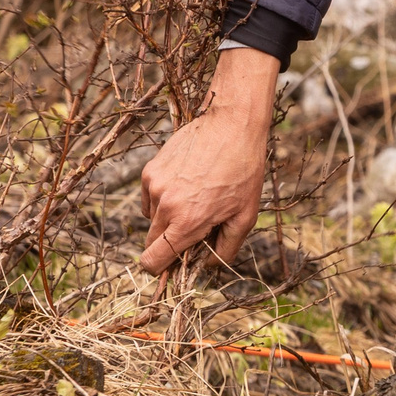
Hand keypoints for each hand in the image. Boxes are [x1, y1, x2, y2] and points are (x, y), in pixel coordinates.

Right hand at [140, 48, 279, 272]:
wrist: (232, 126)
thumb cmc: (244, 171)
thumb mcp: (246, 215)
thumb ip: (225, 248)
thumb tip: (207, 267)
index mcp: (188, 222)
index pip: (153, 261)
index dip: (160, 268)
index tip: (173, 264)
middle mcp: (165, 206)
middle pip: (152, 242)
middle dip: (170, 242)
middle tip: (196, 227)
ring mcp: (154, 186)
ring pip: (152, 219)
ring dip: (168, 218)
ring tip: (197, 198)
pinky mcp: (150, 170)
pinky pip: (150, 198)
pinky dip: (163, 198)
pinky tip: (187, 184)